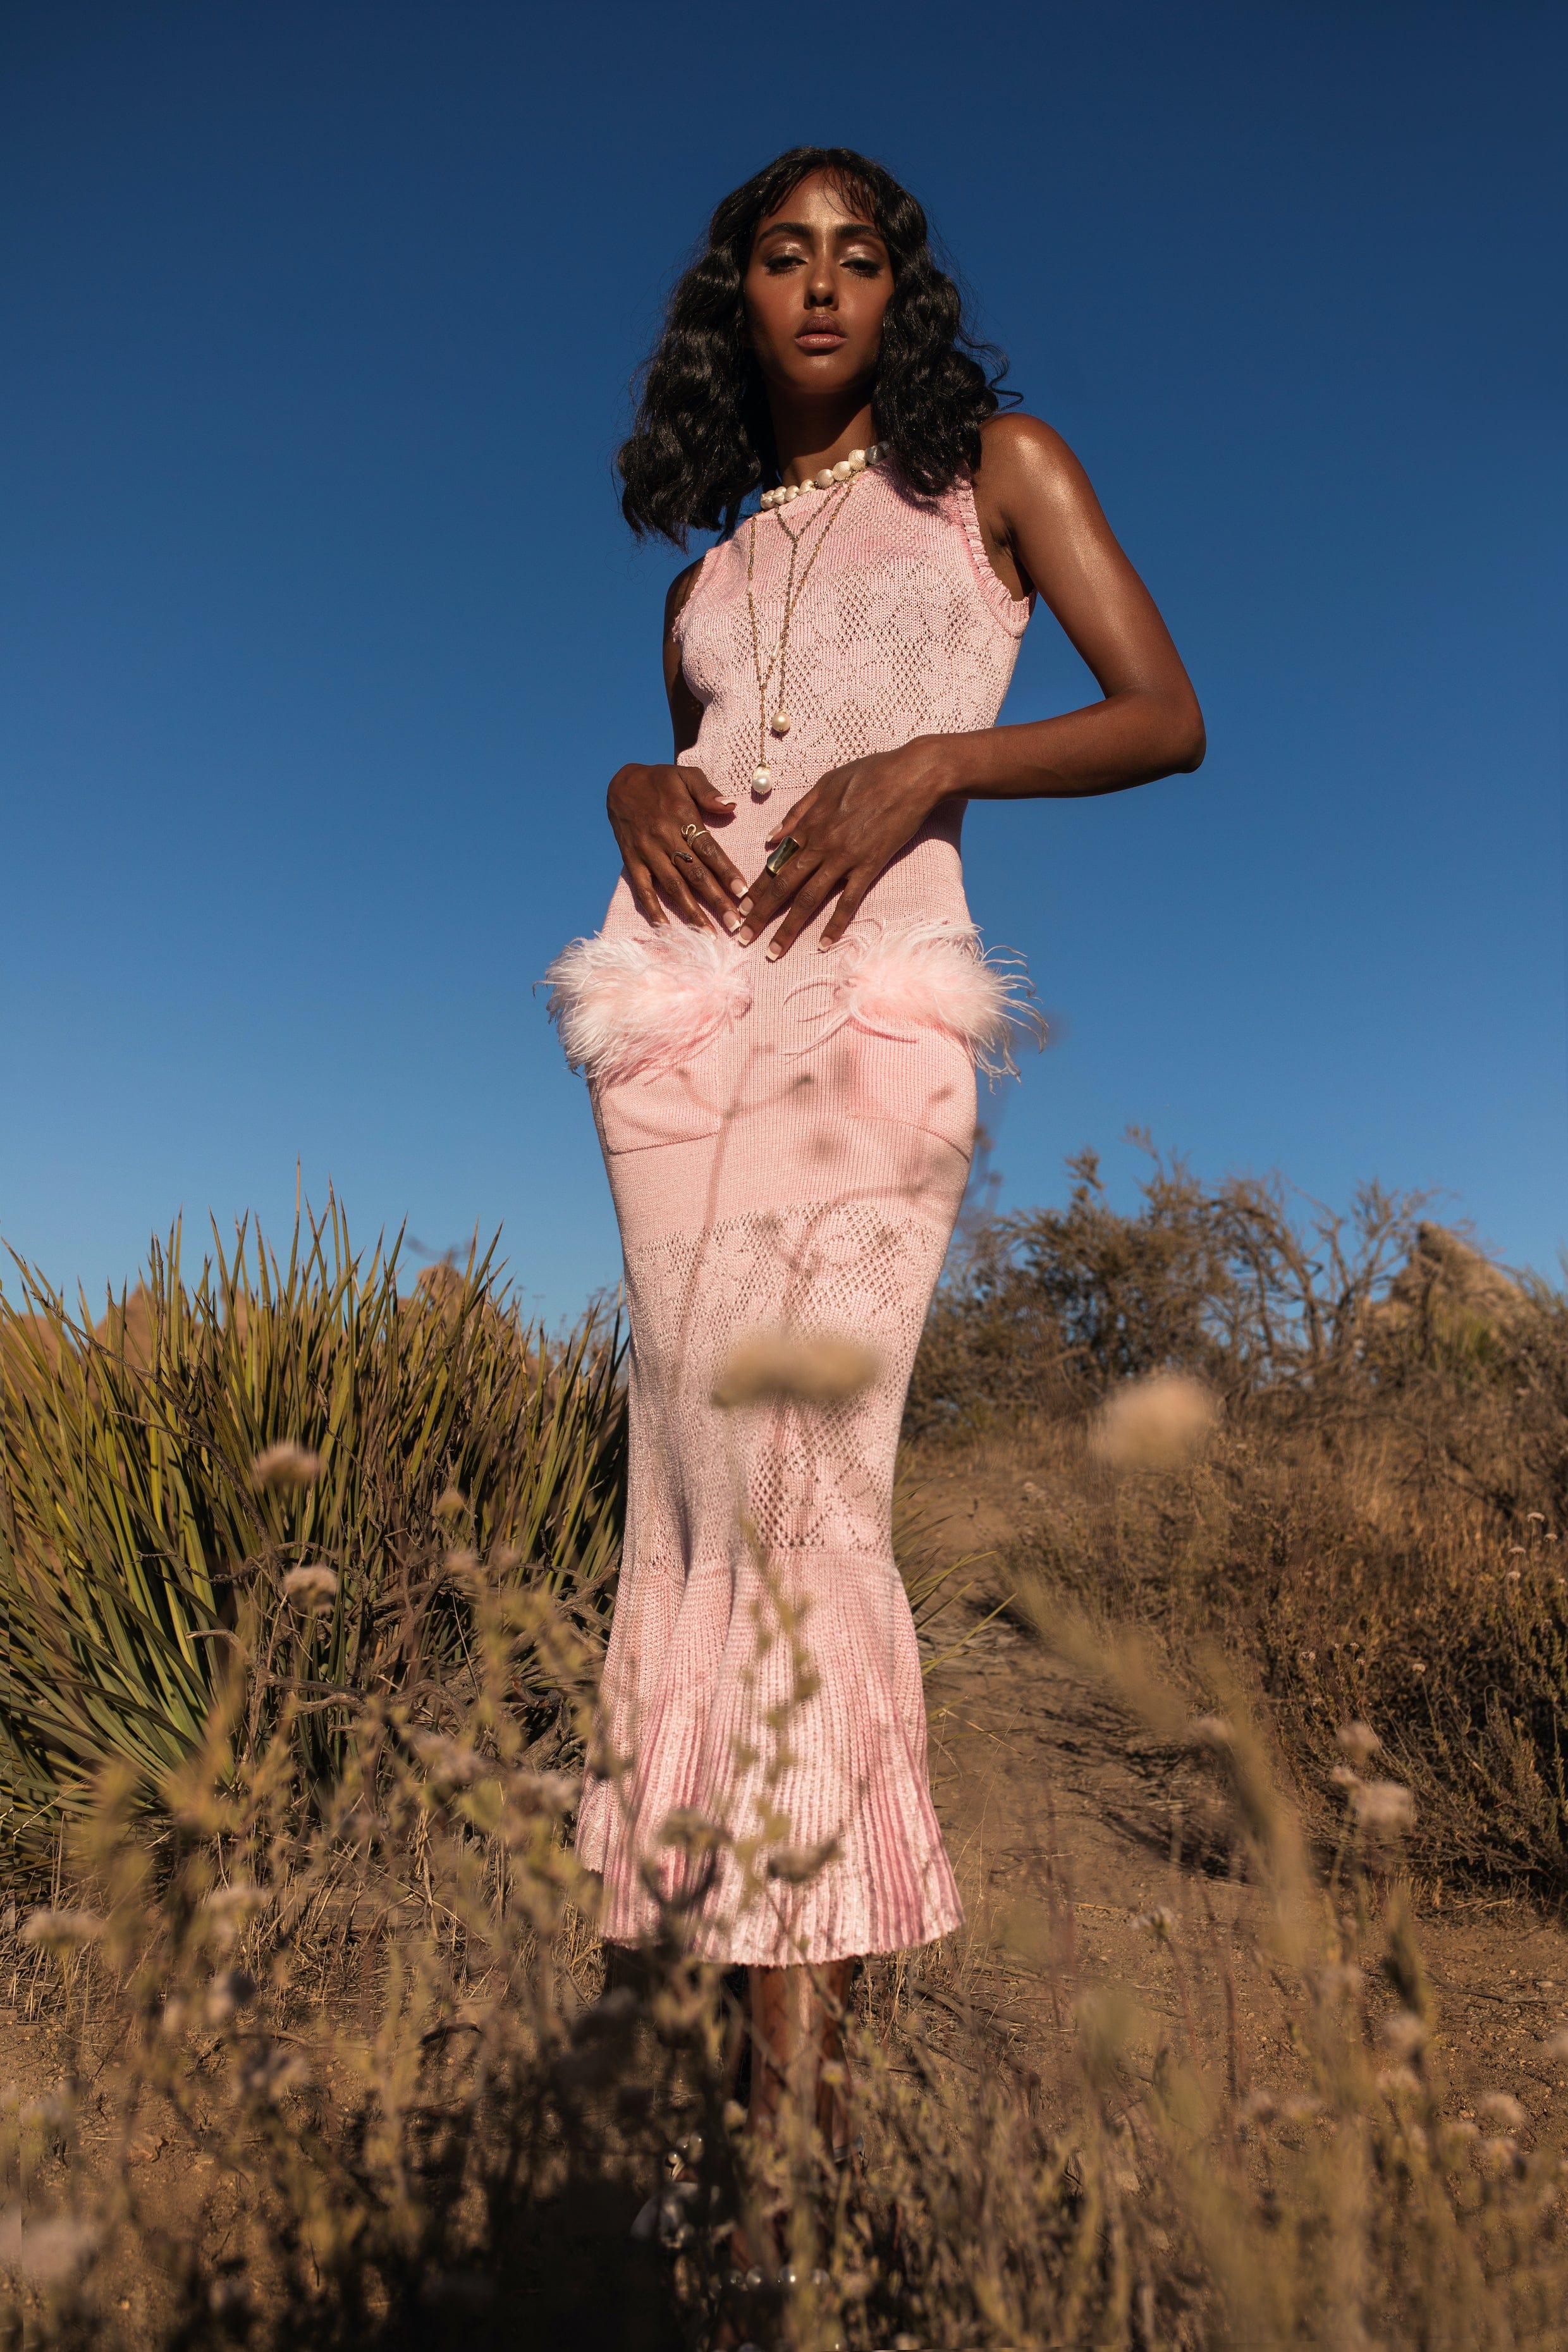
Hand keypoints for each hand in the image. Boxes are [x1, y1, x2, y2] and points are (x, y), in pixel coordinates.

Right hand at [606, 763, 746, 930]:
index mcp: (682, 817)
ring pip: (673, 887)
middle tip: (734, 924)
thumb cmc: (660, 780)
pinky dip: (653, 910)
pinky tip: (667, 928)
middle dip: (716, 901)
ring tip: (708, 934)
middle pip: (695, 875)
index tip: (742, 893)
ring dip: (691, 912)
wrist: (620, 783)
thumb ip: (708, 791)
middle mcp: (664, 838)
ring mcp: (647, 852)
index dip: (726, 872)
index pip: (709, 850)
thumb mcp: (685, 775)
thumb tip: (730, 806)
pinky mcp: (631, 861)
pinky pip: (643, 889)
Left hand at [735, 737, 958, 958]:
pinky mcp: (870, 865)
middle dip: (760, 915)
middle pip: (783, 886)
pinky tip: (823, 945)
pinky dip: (835, 924)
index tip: (740, 908)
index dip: (756, 888)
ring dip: (788, 928)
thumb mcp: (826, 783)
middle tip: (743, 938)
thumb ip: (797, 812)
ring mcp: (845, 857)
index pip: (775, 863)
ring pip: (809, 899)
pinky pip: (848, 900)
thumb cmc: (870, 772)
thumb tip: (772, 838)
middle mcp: (821, 844)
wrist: (912, 774)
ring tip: (773, 952)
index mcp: (809, 825)